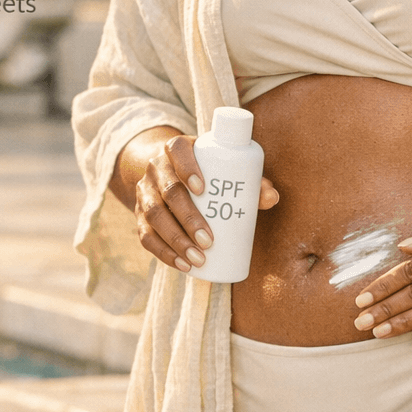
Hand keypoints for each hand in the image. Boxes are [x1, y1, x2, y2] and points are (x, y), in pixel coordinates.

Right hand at [131, 133, 279, 273]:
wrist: (171, 172)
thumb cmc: (208, 170)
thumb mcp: (224, 166)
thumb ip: (249, 180)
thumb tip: (272, 197)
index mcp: (177, 147)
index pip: (177, 150)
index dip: (187, 167)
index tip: (202, 189)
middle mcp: (157, 166)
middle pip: (168, 190)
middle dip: (188, 218)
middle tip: (209, 240)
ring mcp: (145, 191)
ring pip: (154, 215)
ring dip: (176, 240)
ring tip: (198, 258)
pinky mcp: (140, 214)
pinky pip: (145, 235)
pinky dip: (163, 252)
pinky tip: (181, 264)